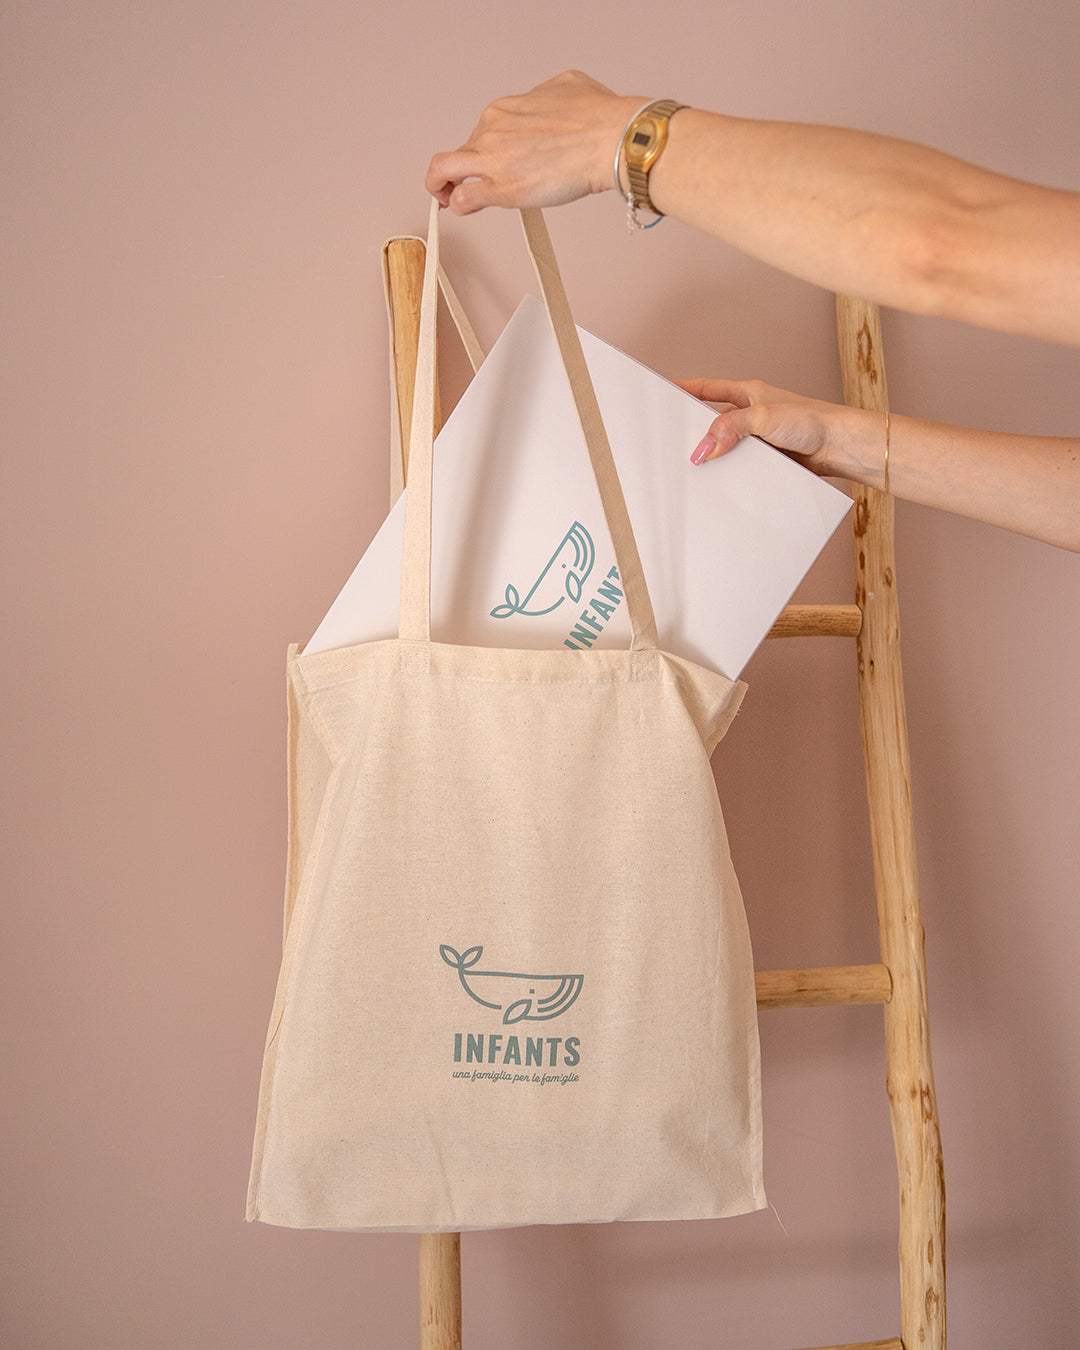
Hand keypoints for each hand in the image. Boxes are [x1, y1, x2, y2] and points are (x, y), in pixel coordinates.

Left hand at [426, 70, 642, 214]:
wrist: (609, 139)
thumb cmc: (599, 117)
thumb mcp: (567, 86)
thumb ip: (546, 97)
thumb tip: (546, 107)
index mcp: (505, 109)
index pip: (482, 132)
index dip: (484, 151)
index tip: (491, 163)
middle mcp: (492, 129)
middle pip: (463, 151)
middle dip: (463, 170)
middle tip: (464, 185)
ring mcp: (493, 159)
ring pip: (443, 168)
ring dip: (440, 185)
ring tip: (446, 199)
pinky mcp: (500, 189)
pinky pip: (462, 199)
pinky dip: (457, 206)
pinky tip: (461, 210)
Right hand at [678, 377, 879, 483]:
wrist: (841, 449)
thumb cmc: (814, 422)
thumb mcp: (765, 418)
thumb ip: (731, 428)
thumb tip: (702, 448)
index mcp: (747, 395)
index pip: (706, 389)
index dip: (682, 389)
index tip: (660, 392)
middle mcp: (750, 416)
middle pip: (711, 423)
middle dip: (694, 433)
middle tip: (673, 444)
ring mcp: (756, 441)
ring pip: (723, 449)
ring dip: (714, 459)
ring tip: (695, 469)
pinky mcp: (764, 462)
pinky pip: (738, 468)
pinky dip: (729, 475)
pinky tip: (722, 484)